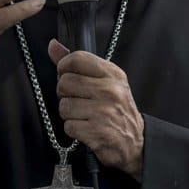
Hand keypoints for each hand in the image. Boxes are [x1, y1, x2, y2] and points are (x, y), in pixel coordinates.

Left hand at [50, 39, 144, 180]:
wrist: (135, 143)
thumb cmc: (117, 109)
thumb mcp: (105, 81)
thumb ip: (78, 63)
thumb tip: (53, 45)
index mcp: (113, 74)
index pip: (76, 59)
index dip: (63, 67)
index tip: (66, 75)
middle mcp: (110, 90)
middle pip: (65, 83)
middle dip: (65, 94)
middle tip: (77, 100)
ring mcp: (104, 111)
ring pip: (64, 106)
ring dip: (69, 114)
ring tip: (83, 115)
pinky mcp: (97, 132)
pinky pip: (68, 126)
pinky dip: (73, 129)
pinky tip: (86, 128)